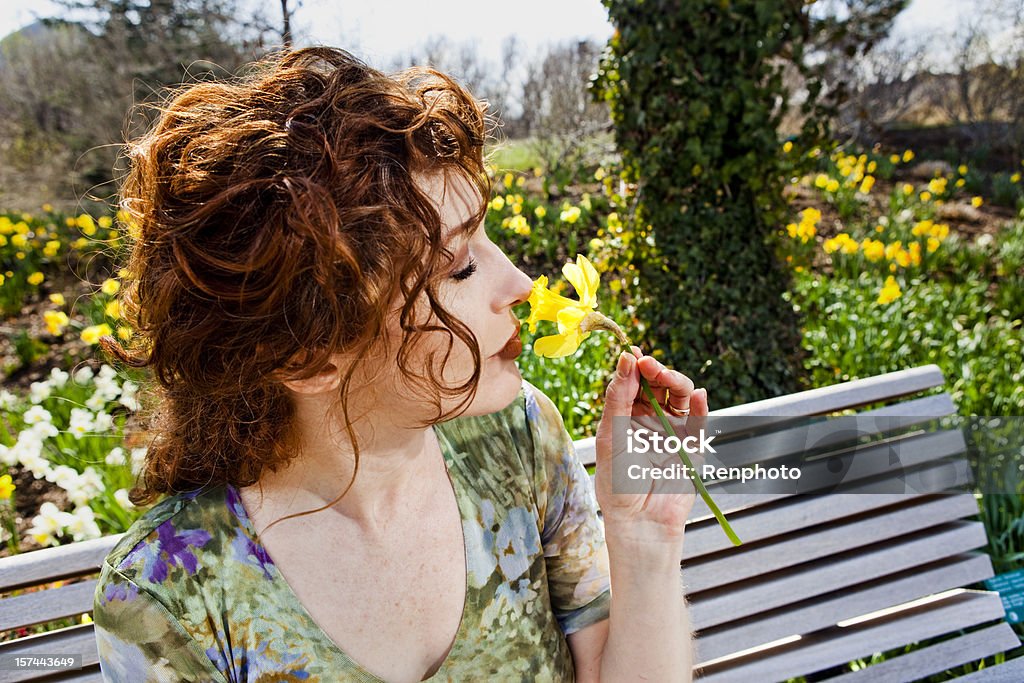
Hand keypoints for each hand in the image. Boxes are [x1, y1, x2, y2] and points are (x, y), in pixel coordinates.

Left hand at [594, 346, 706, 547]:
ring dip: (676, 382)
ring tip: (667, 377)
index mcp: (626, 415)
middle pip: (660, 384)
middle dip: (656, 371)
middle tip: (649, 364)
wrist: (639, 520)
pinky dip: (700, 406)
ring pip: (681, 397)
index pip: (634, 382)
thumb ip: (619, 396)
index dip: (635, 366)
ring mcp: (672, 431)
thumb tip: (626, 358)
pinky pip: (699, 422)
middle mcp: (650, 419)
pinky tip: (698, 394)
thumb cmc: (616, 481)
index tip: (633, 353)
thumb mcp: (610, 434)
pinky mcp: (692, 446)